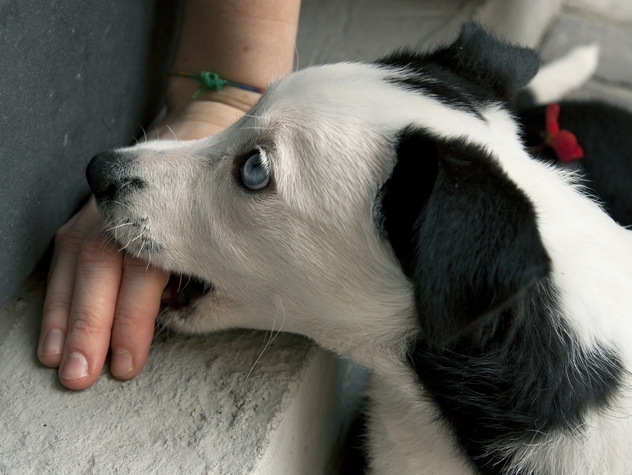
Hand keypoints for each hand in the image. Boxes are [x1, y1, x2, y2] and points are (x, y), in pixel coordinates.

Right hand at [38, 97, 258, 389]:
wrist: (207, 130)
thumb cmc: (227, 197)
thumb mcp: (237, 240)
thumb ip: (218, 276)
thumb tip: (186, 318)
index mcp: (170, 212)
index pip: (143, 270)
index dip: (133, 318)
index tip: (128, 362)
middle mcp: (130, 206)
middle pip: (101, 263)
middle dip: (89, 322)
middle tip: (82, 372)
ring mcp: (103, 206)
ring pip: (74, 257)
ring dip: (63, 312)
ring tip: (56, 358)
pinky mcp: (90, 212)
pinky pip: (64, 251)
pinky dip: (57, 291)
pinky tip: (50, 329)